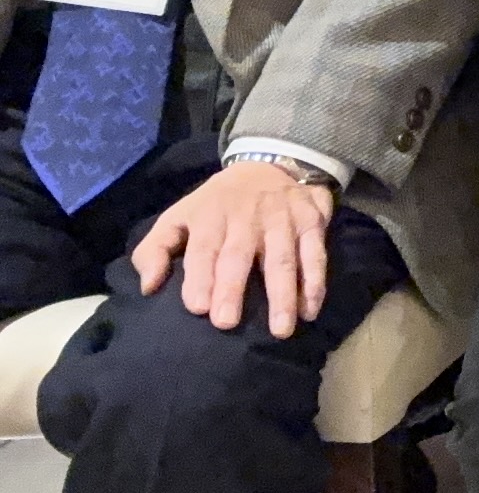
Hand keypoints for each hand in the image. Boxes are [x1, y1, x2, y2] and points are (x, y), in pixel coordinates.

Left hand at [131, 161, 335, 335]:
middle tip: (227, 323)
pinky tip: (310, 310)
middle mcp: (247, 217)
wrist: (269, 162)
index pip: (203, 248)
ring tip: (281, 330)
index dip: (200, 276)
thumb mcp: (178, 215)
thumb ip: (156, 250)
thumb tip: (148, 287)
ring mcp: (282, 219)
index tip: (198, 307)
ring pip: (282, 258)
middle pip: (239, 254)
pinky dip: (315, 282)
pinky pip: (315, 254)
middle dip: (232, 288)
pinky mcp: (311, 222)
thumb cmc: (217, 203)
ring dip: (282, 294)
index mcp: (210, 216)